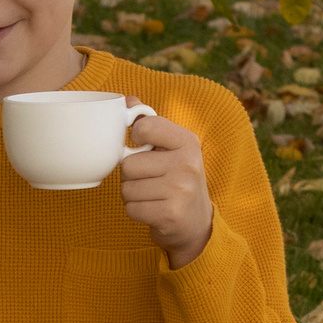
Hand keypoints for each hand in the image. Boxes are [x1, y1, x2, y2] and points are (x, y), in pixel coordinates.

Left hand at [118, 100, 213, 266]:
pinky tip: (153, 209)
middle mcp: (187, 163)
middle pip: (128, 164)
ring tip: (152, 194)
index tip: (144, 146)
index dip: (135, 139)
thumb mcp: (171, 147)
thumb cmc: (177, 178)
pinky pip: (130, 208)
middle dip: (132, 175)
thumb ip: (150, 124)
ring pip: (126, 188)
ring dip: (132, 194)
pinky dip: (135, 211)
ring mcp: (180, 190)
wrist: (196, 221)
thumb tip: (129, 100)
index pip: (144, 127)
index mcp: (187, 141)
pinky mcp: (170, 214)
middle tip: (151, 179)